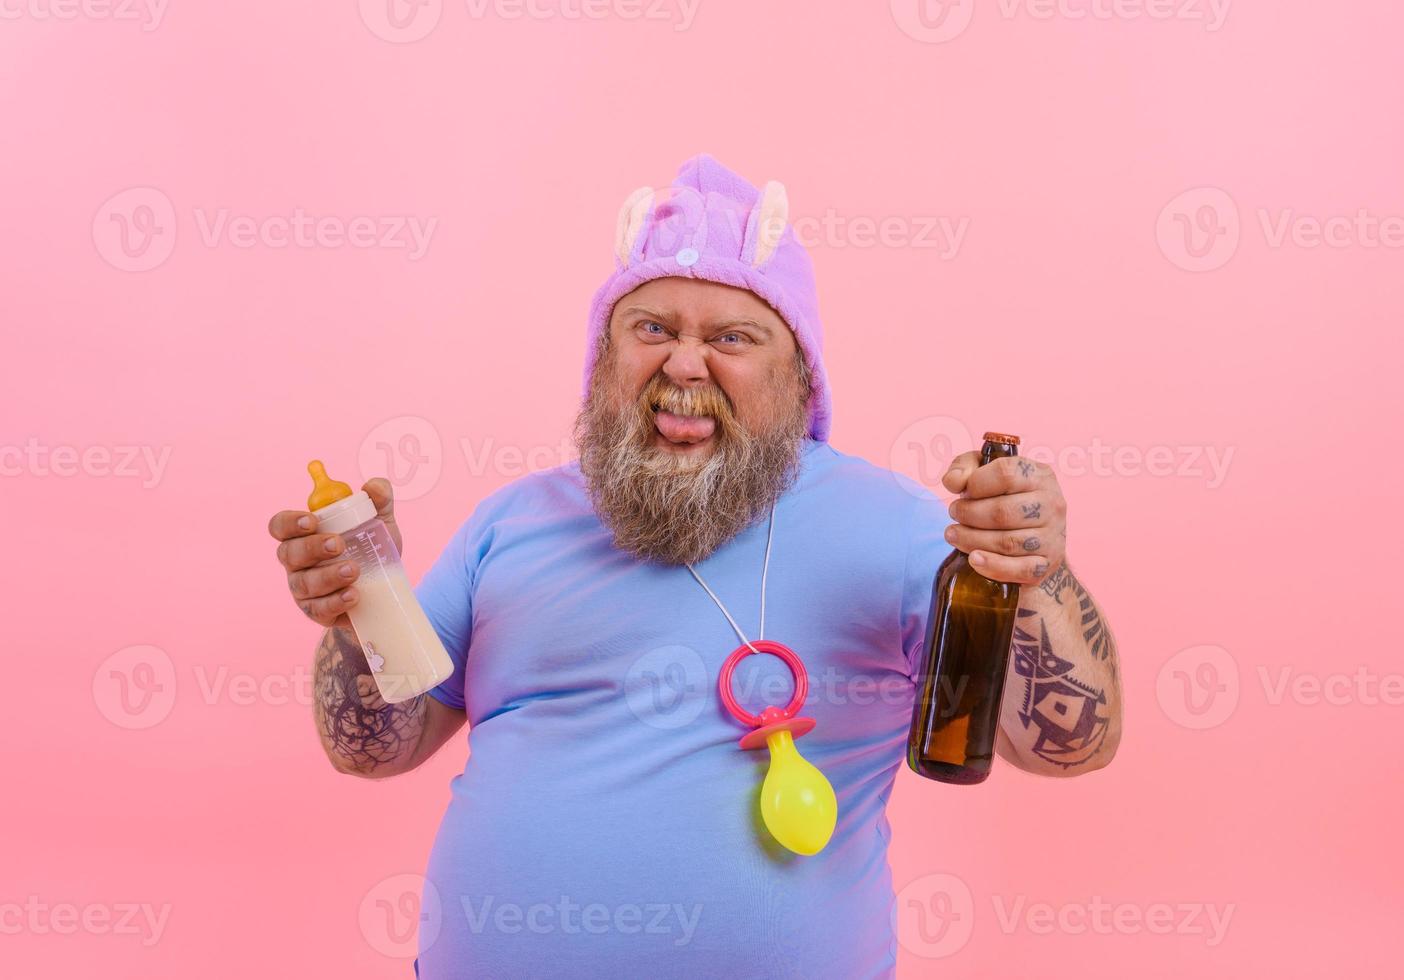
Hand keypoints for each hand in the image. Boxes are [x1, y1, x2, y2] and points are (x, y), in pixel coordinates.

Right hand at [267, 478, 400, 627]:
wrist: (385, 593)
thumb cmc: (372, 550)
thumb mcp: (379, 522)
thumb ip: (379, 499)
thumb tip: (374, 486)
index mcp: (303, 535)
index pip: (280, 525)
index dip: (289, 523)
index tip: (312, 521)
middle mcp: (297, 562)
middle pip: (288, 553)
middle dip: (312, 547)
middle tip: (339, 544)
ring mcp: (304, 589)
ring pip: (303, 583)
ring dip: (328, 576)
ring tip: (355, 570)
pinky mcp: (317, 612)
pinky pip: (318, 609)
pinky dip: (335, 602)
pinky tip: (353, 595)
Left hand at [941, 453, 1066, 584]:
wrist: (1034, 534)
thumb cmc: (1004, 496)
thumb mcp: (984, 471)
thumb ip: (964, 466)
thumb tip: (953, 481)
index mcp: (1039, 475)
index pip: (1006, 474)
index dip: (976, 483)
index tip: (962, 491)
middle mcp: (1052, 504)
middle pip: (1003, 512)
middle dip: (969, 514)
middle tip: (954, 514)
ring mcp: (1053, 536)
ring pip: (1007, 542)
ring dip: (972, 540)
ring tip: (954, 535)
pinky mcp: (1047, 564)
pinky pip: (1020, 569)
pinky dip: (993, 566)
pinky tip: (973, 559)